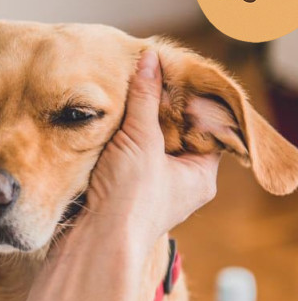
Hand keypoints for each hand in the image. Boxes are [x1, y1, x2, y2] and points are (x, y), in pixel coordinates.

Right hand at [84, 50, 219, 244]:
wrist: (95, 242)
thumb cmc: (130, 199)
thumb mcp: (142, 140)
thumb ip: (145, 98)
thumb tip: (150, 58)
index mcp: (200, 176)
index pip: (204, 128)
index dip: (189, 101)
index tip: (172, 76)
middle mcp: (179, 184)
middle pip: (174, 134)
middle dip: (157, 109)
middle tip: (143, 80)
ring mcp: (149, 190)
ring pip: (146, 146)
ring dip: (133, 125)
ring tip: (121, 96)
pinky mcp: (121, 193)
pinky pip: (124, 158)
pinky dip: (115, 141)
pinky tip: (104, 122)